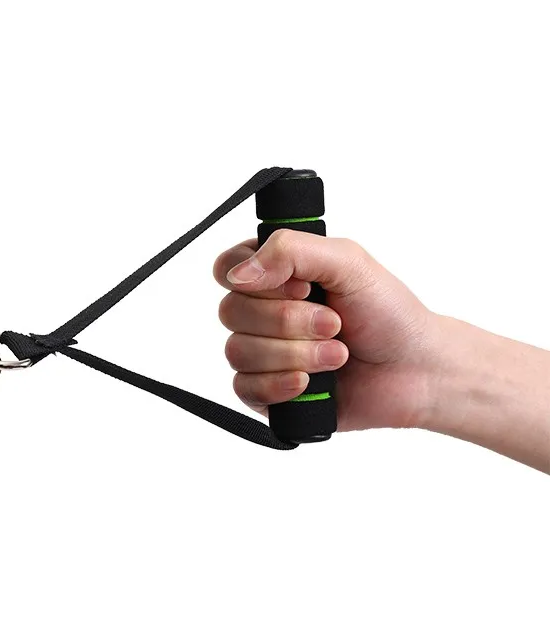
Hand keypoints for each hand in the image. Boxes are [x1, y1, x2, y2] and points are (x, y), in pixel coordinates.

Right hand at [213, 230, 437, 431]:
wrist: (418, 371)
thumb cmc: (389, 313)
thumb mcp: (348, 262)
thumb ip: (291, 250)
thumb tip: (239, 273)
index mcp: (274, 275)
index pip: (226, 268)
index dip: (254, 280)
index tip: (301, 288)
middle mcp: (261, 312)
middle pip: (230, 312)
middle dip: (288, 322)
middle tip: (334, 324)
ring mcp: (261, 354)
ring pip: (238, 352)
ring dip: (295, 355)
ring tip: (337, 355)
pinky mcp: (266, 393)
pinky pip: (244, 389)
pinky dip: (280, 385)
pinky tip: (310, 384)